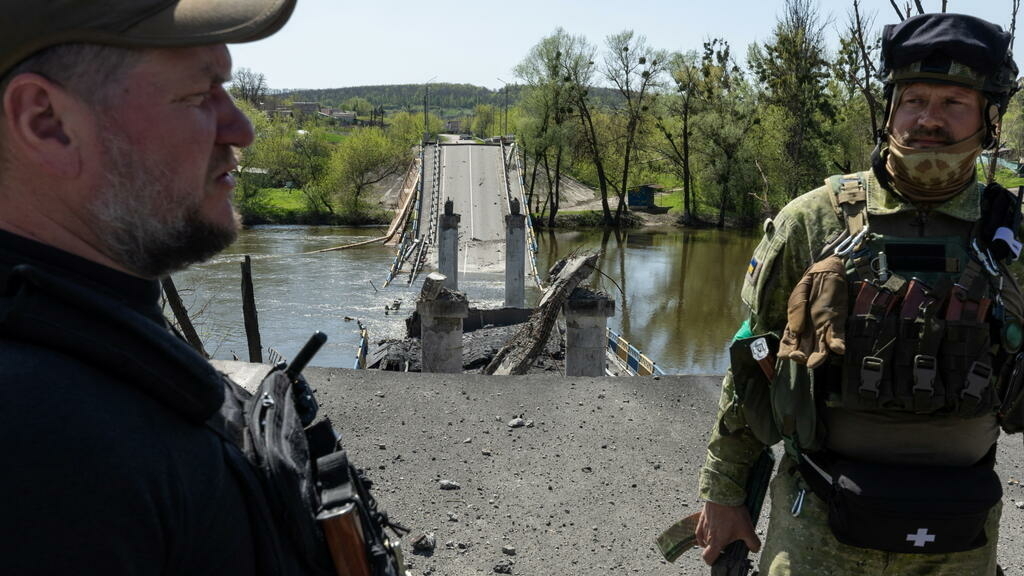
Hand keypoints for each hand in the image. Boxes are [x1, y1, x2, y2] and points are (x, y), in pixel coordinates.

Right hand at [695, 501, 760, 565]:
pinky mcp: (701, 517)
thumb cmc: (733, 513)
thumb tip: (754, 549)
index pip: (708, 558)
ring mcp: (703, 526)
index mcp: (717, 542)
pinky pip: (699, 529)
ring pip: (704, 539)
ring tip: (721, 535)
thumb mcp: (748, 529)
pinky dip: (704, 532)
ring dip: (710, 540)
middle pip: (707, 548)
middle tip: (726, 544)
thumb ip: (753, 543)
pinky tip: (711, 529)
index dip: (712, 561)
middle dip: (715, 549)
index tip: (719, 558)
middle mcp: (707, 536)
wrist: (723, 494)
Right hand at [778, 254, 846, 368]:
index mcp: (797, 324)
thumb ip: (795, 311)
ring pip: (821, 347)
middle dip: (802, 356)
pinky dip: (838, 343)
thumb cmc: (810, 284)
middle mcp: (811, 330)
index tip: (785, 355)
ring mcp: (825, 327)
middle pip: (805, 349)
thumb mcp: (798, 295)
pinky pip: (838, 335)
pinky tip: (838, 349)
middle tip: (800, 358)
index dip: (787, 350)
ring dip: (819, 356)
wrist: (828, 270)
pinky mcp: (839, 322)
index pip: (789, 342)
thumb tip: (796, 330)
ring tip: (814, 363)